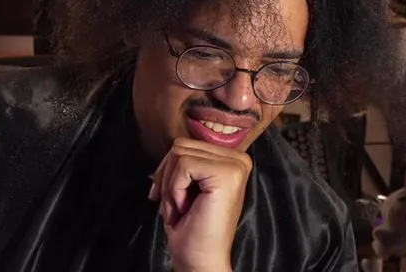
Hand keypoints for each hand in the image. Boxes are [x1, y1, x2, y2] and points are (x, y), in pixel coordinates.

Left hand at [149, 138, 249, 271]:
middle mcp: (239, 159)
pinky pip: (184, 165)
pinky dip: (175, 190)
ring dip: (170, 186)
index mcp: (232, 160)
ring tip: (180, 209)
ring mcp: (236, 166)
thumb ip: (186, 161)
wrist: (201, 260)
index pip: (185, 144)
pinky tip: (185, 209)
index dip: (168, 170)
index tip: (166, 197)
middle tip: (174, 207)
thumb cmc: (192, 228)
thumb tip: (169, 145)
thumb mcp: (188, 185)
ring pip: (179, 154)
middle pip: (180, 146)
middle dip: (166, 177)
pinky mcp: (228, 174)